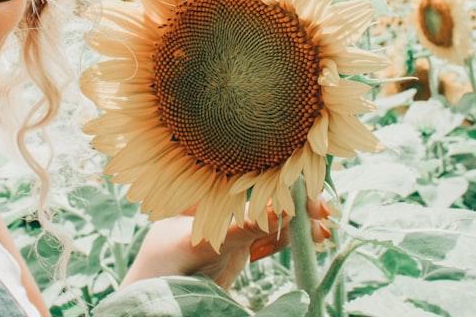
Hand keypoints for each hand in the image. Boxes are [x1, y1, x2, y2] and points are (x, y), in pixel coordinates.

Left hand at [121, 197, 331, 290]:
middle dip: (296, 201)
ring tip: (323, 230)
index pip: (248, 174)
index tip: (307, 189)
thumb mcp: (202, 244)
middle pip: (265, 193)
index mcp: (204, 188)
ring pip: (272, 216)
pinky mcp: (238, 248)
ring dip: (298, 221)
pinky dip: (291, 238)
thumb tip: (283, 206)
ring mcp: (230, 225)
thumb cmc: (162, 266)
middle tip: (324, 212)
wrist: (152, 301)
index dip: (280, 178)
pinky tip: (311, 239)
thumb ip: (240, 228)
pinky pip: (270, 238)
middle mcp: (219, 203)